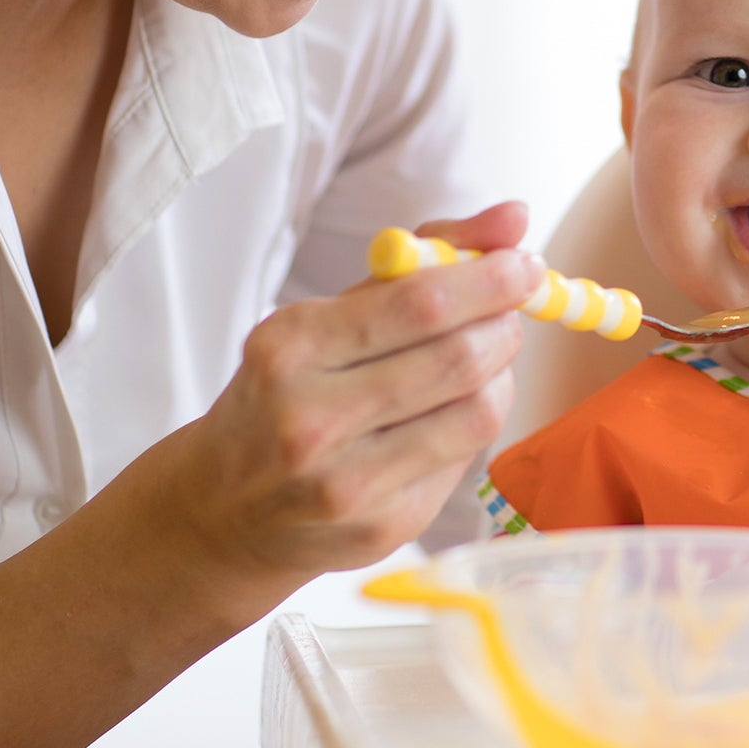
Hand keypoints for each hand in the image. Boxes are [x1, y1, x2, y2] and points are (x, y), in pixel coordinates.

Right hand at [151, 201, 542, 611]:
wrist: (225, 508)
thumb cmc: (288, 392)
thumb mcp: (326, 316)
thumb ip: (418, 259)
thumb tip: (514, 219)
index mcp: (289, 348)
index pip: (420, 305)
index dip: (489, 281)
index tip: (524, 263)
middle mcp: (311, 419)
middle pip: (458, 361)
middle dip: (503, 326)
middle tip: (510, 313)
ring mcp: (347, 483)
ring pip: (475, 415)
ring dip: (500, 377)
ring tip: (484, 362)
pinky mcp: (382, 528)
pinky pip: (463, 460)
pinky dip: (472, 425)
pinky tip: (448, 415)